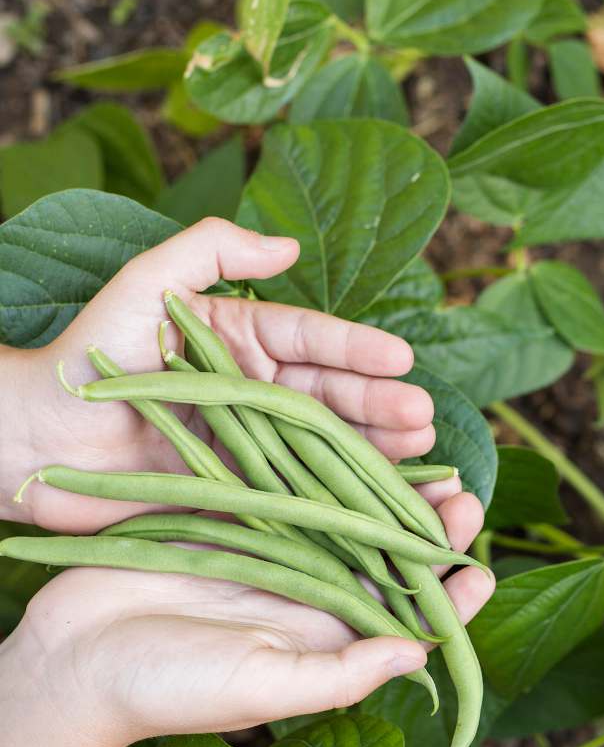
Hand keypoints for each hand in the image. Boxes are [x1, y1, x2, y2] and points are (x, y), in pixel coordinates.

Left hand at [0, 217, 440, 532]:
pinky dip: (342, 498)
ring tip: (418, 451)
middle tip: (422, 416)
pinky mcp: (241, 492)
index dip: (358, 349)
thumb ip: (210, 248)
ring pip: (326, 446)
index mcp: (244, 342)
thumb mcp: (146, 284)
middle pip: (331, 397)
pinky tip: (379, 500)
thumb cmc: (86, 354)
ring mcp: (252, 445)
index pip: (313, 340)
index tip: (401, 358)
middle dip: (381, 405)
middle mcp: (258, 393)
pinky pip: (298, 493)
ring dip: (375, 450)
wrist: (31, 439)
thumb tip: (286, 246)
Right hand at [0, 475, 489, 746]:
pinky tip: (354, 438)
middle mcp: (312, 591)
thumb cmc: (166, 690)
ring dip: (388, 488)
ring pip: (349, 512)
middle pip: (386, 555)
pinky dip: (324, 462)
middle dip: (428, 529)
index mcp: (327, 635)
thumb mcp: (259, 686)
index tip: (481, 573)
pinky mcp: (238, 514)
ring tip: (429, 460)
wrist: (70, 658)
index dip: (449, 600)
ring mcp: (277, 549)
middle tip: (464, 499)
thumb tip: (420, 654)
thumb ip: (340, 674)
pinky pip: (292, 481)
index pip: (406, 618)